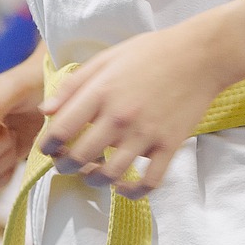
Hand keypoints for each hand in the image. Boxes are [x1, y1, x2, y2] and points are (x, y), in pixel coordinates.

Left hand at [36, 24, 229, 198]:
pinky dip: (133, 191)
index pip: (61, 129)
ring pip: (111, 174)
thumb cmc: (148, 53)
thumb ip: (73, 85)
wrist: (198, 56)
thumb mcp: (104, 59)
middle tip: (64, 166)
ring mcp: (145, 134)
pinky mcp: (169, 145)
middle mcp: (119, 117)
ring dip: (95, 180)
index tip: (46, 149)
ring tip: (91, 175)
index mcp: (99, 92)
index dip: (47, 145)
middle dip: (65, 166)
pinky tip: (123, 187)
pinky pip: (150, 181)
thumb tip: (47, 111)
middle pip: (81, 156)